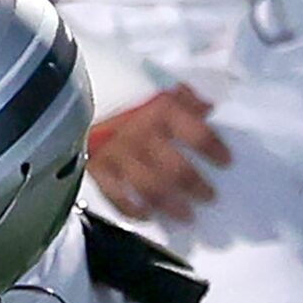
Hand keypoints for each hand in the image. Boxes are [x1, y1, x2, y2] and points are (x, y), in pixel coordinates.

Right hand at [86, 85, 229, 224]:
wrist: (75, 97)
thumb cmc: (123, 92)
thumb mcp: (159, 86)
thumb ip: (185, 97)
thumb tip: (209, 108)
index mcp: (161, 110)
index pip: (196, 134)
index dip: (214, 150)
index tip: (227, 162)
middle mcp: (141, 134)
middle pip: (175, 168)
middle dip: (195, 186)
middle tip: (208, 197)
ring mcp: (117, 154)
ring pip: (149, 187)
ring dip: (170, 204)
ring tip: (186, 215)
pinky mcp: (97, 168)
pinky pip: (116, 196)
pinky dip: (133, 210)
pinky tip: (147, 216)